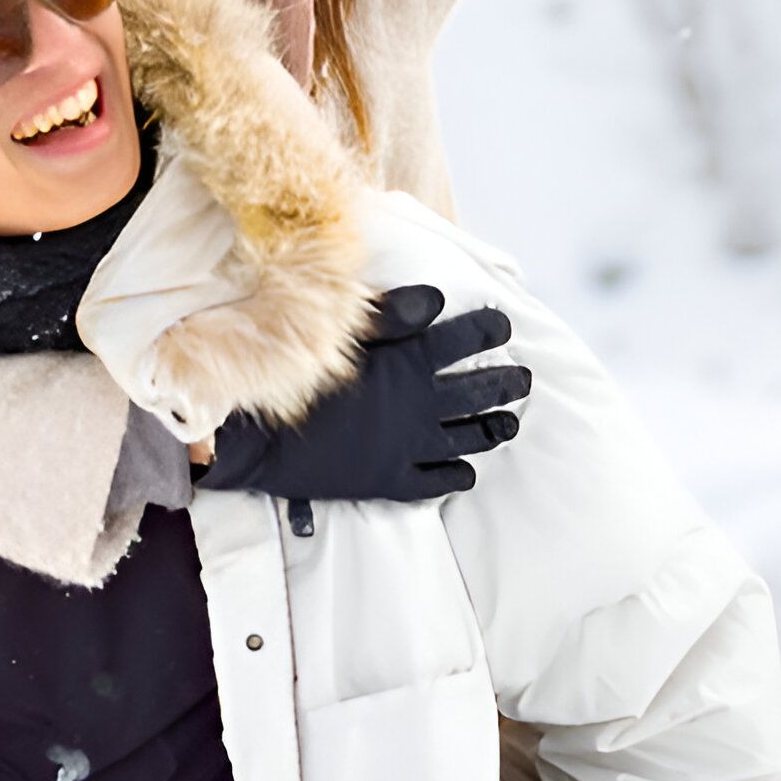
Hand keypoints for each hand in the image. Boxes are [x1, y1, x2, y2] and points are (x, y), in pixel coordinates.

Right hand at [201, 284, 528, 502]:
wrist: (257, 435)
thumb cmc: (293, 372)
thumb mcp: (340, 330)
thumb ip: (393, 313)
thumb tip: (438, 299)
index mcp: (412, 361)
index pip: (467, 337)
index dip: (489, 328)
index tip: (503, 324)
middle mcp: (422, 404)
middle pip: (480, 392)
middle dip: (507, 383)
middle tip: (523, 379)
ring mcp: (410, 445)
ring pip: (469, 437)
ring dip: (493, 428)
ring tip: (509, 424)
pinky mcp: (391, 479)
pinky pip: (438, 480)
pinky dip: (457, 474)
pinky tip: (467, 472)